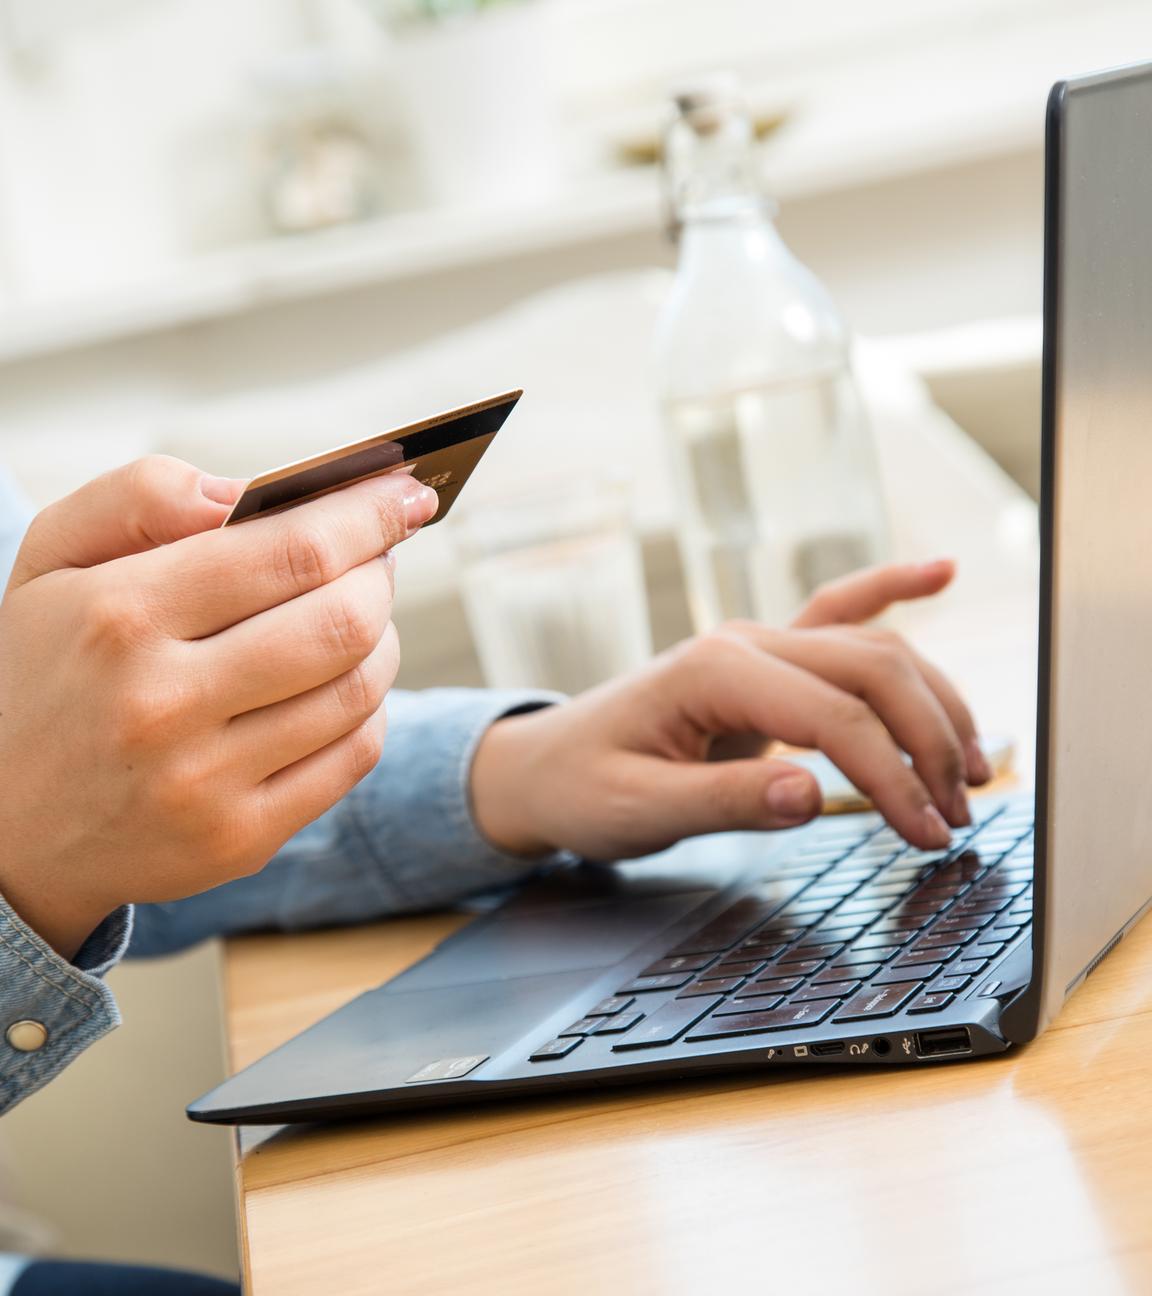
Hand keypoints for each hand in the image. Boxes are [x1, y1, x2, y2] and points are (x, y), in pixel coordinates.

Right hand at [0, 457, 437, 957]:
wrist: (3, 828)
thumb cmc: (40, 674)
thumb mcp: (51, 562)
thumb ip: (137, 498)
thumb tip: (243, 495)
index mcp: (118, 618)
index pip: (291, 551)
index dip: (368, 515)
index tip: (407, 492)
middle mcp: (162, 705)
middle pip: (343, 621)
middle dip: (381, 575)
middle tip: (377, 556)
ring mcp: (205, 783)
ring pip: (359, 689)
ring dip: (382, 638)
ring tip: (358, 614)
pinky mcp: (239, 839)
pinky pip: (353, 756)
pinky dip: (368, 706)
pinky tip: (341, 683)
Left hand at [470, 559, 990, 861]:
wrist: (546, 766)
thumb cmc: (583, 788)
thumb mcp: (639, 811)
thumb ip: (725, 802)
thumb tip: (813, 796)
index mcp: (712, 672)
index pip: (834, 718)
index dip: (893, 776)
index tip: (928, 834)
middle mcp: (743, 642)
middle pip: (871, 672)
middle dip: (928, 742)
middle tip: (956, 815)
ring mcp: (756, 643)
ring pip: (872, 650)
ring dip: (931, 702)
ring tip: (971, 768)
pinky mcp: (764, 662)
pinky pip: (837, 612)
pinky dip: (890, 589)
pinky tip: (938, 570)